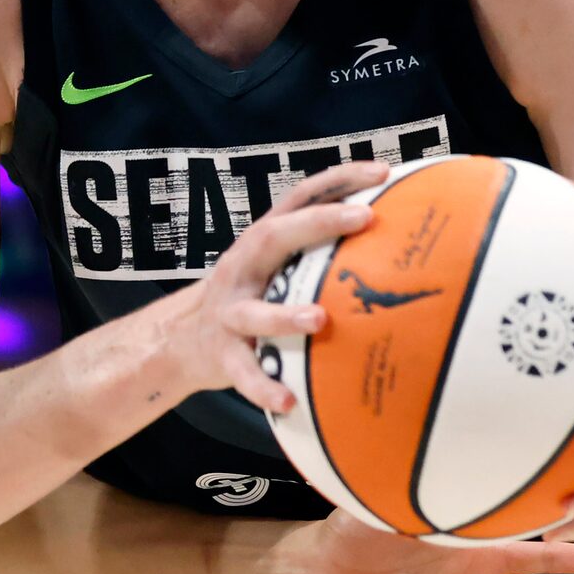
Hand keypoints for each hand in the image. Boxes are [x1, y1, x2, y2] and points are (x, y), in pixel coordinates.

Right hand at [165, 163, 386, 406]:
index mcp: (261, 242)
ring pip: (253, 312)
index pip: (299, 197)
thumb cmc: (249, 298)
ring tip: (319, 320)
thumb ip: (316, 252)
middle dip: (319, 222)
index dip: (338, 179)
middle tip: (364, 218)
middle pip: (273, 236)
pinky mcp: (222, 354)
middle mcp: (243, 267)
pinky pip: (244, 372)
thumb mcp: (274, 265)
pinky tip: (288, 401)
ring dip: (285, 314)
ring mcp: (229, 311)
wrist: (180, 339)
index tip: (382, 172)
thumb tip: (393, 246)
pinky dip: (264, 387)